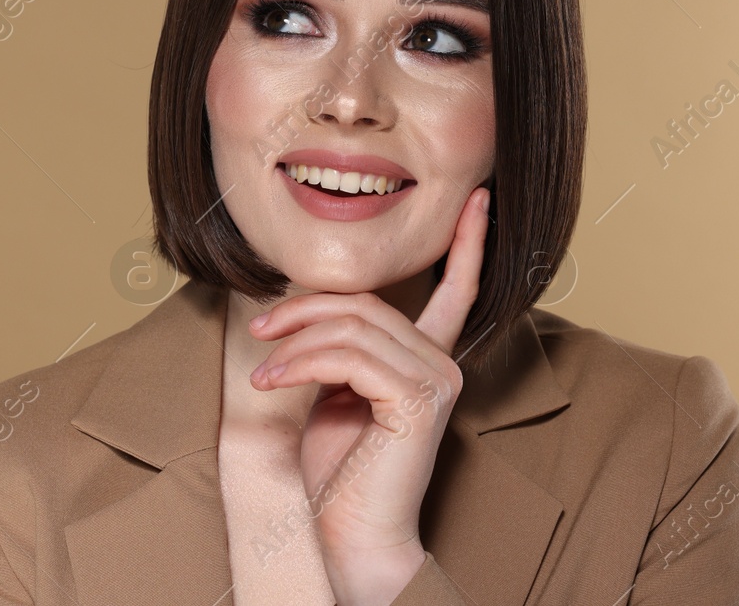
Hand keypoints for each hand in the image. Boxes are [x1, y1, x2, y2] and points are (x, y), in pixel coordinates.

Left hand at [247, 184, 490, 605]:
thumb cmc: (333, 476)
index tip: (478, 199)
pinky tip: (272, 383)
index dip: (469, 243)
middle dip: (305, 308)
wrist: (344, 539)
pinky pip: (349, 355)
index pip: (456, 290)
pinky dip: (300, 363)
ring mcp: (435, 380)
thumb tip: (308, 304)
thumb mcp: (330, 393)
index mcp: (425, 360)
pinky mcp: (419, 399)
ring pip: (353, 324)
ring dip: (294, 341)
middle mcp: (441, 365)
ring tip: (261, 371)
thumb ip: (336, 347)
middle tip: (260, 329)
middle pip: (367, 302)